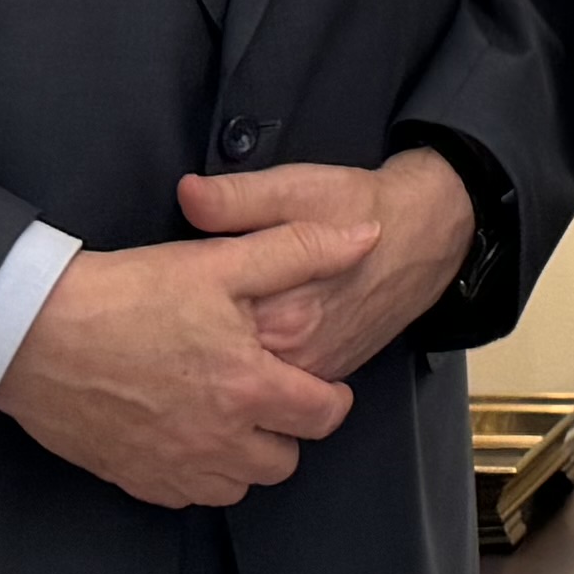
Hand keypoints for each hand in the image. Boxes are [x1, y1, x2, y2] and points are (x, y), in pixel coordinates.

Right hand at [0, 223, 362, 507]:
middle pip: (286, 459)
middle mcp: (219, 440)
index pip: (325, 416)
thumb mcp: (219, 261)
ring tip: (225, 411)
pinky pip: (188, 495)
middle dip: (286, 429)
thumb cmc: (125, 295)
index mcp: (249, 387)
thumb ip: (301, 250)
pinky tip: (184, 431)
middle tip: (263, 392)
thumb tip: (366, 237)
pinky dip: (197, 472)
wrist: (33, 334)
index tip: (312, 379)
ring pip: (240, 485)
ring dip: (244, 455)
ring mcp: (175, 467)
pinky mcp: (135, 479)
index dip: (329, 397)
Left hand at [189, 148, 478, 388]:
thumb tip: (187, 196)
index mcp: (280, 312)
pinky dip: (253, 371)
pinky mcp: (327, 371)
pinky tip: (236, 345)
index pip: (205, 336)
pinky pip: (279, 385)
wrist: (423, 233)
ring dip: (220, 365)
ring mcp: (314, 369)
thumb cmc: (356, 204)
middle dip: (191, 351)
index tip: (151, 306)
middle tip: (166, 327)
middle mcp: (297, 353)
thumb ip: (236, 199)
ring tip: (193, 339)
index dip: (174, 322)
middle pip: (222, 369)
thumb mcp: (293, 188)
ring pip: (250, 383)